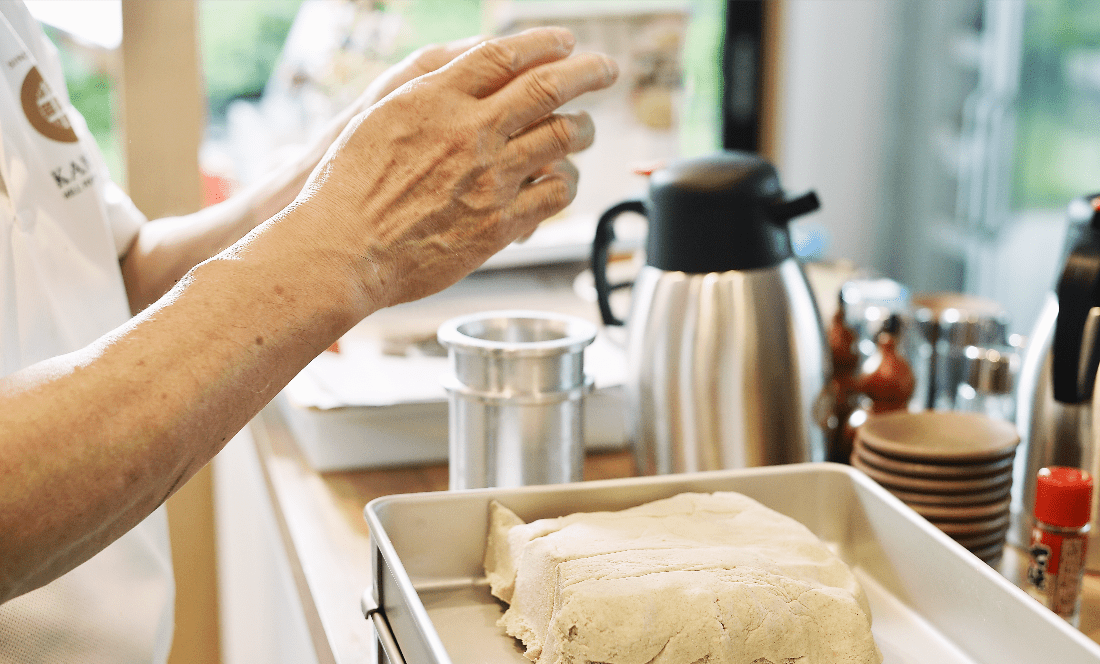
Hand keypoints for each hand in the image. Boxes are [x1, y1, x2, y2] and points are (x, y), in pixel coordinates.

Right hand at [290, 27, 618, 311]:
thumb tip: (475, 65)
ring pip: (564, 138)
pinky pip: (556, 193)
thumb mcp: (381, 116)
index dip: (545, 42)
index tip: (564, 42)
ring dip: (583, 128)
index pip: (505, 53)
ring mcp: (490, 178)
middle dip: (589, 71)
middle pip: (549, 86)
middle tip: (606, 68)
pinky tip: (562, 179)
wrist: (343, 251)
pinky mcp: (500, 223)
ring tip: (585, 128)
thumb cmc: (349, 187)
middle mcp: (470, 132)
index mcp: (436, 98)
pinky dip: (567, 181)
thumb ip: (432, 89)